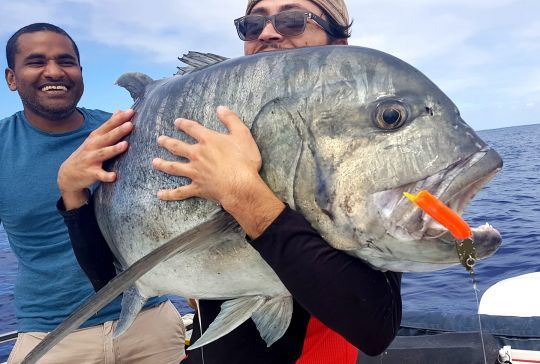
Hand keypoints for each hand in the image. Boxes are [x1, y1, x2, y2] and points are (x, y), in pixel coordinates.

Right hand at [58, 109, 134, 209]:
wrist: (68, 174)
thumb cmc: (87, 153)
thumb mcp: (95, 138)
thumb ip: (109, 125)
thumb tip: (119, 110)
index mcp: (96, 137)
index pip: (108, 125)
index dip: (119, 118)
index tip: (130, 111)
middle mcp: (92, 146)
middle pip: (107, 137)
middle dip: (118, 131)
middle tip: (130, 125)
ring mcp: (91, 160)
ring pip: (103, 153)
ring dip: (113, 149)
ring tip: (125, 145)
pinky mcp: (91, 173)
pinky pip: (100, 175)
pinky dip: (106, 175)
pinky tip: (114, 176)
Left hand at [153, 106, 283, 237]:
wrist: (240, 185)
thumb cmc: (244, 160)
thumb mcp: (242, 134)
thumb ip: (231, 119)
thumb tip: (221, 107)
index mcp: (207, 140)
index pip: (192, 128)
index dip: (183, 124)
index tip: (176, 122)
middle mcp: (197, 154)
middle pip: (177, 147)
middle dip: (167, 142)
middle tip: (159, 140)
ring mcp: (194, 172)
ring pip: (174, 167)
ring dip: (162, 164)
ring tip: (154, 162)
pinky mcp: (197, 187)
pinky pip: (180, 192)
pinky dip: (169, 194)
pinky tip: (160, 194)